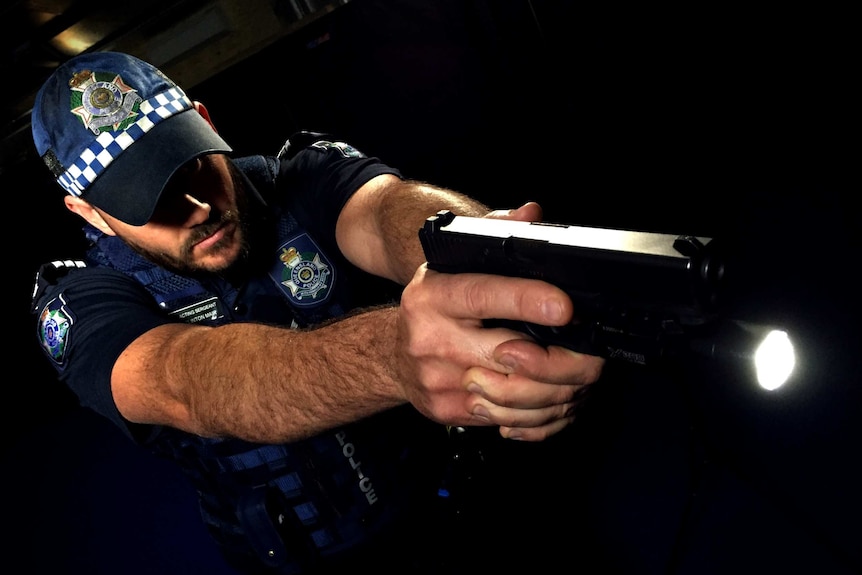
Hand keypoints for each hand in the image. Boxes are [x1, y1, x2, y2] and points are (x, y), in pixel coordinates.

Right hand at [396, 202, 604, 440]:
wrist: (391, 354)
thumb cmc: (434, 306)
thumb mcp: (454, 263)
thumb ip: (495, 233)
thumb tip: (531, 214)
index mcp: (434, 295)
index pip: (484, 294)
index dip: (528, 301)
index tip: (565, 307)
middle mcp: (432, 338)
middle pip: (510, 356)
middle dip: (563, 361)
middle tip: (594, 358)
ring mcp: (438, 379)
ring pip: (514, 396)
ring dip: (558, 394)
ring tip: (579, 383)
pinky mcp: (446, 409)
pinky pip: (504, 420)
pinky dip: (538, 417)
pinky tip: (553, 403)